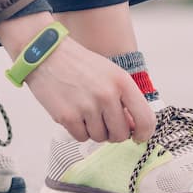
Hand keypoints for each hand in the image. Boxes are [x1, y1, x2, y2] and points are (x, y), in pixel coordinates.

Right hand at [23, 36, 155, 144]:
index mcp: (122, 82)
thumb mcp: (110, 73)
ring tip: (85, 111)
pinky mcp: (68, 117)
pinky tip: (74, 113)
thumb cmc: (80, 64)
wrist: (47, 54)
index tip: (138, 137)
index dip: (144, 133)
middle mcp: (107, 95)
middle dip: (114, 133)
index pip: (145, 119)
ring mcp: (87, 107)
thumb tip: (133, 128)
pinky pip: (81, 137)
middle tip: (104, 122)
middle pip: (121, 135)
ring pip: (100, 138)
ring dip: (94, 130)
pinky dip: (78, 130)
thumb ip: (125, 99)